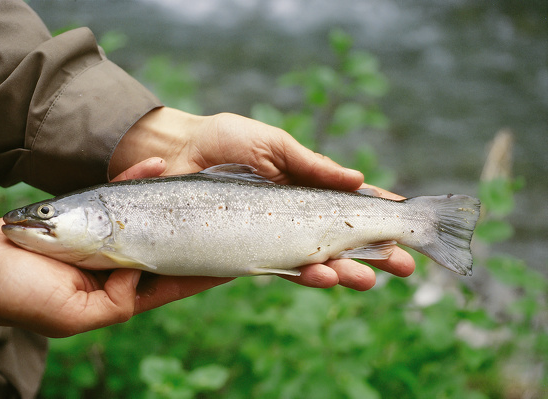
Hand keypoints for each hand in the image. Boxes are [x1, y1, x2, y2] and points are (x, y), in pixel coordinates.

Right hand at [0, 159, 229, 336]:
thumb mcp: (76, 315)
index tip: (234, 263)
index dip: (204, 273)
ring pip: (149, 217)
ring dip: (174, 204)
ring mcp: (106, 238)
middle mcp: (120, 265)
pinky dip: (136, 180)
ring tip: (204, 187)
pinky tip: (157, 166)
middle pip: (167, 248)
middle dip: (196, 234)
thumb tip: (142, 274)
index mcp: (122, 292)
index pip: (174, 282)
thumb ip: (117, 303)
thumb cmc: (22, 299)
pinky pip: (118, 193)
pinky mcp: (87, 214)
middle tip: (229, 218)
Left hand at [110, 107, 414, 290]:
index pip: (348, 207)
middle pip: (339, 240)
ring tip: (366, 279)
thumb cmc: (225, 141)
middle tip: (404, 267)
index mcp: (303, 189)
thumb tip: (357, 179)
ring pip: (315, 260)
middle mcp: (291, 217)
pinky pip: (279, 266)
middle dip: (374, 255)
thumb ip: (312, 165)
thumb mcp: (274, 145)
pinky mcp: (244, 250)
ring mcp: (270, 236)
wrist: (176, 151)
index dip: (378, 217)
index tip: (406, 225)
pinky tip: (323, 275)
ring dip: (344, 271)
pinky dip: (304, 273)